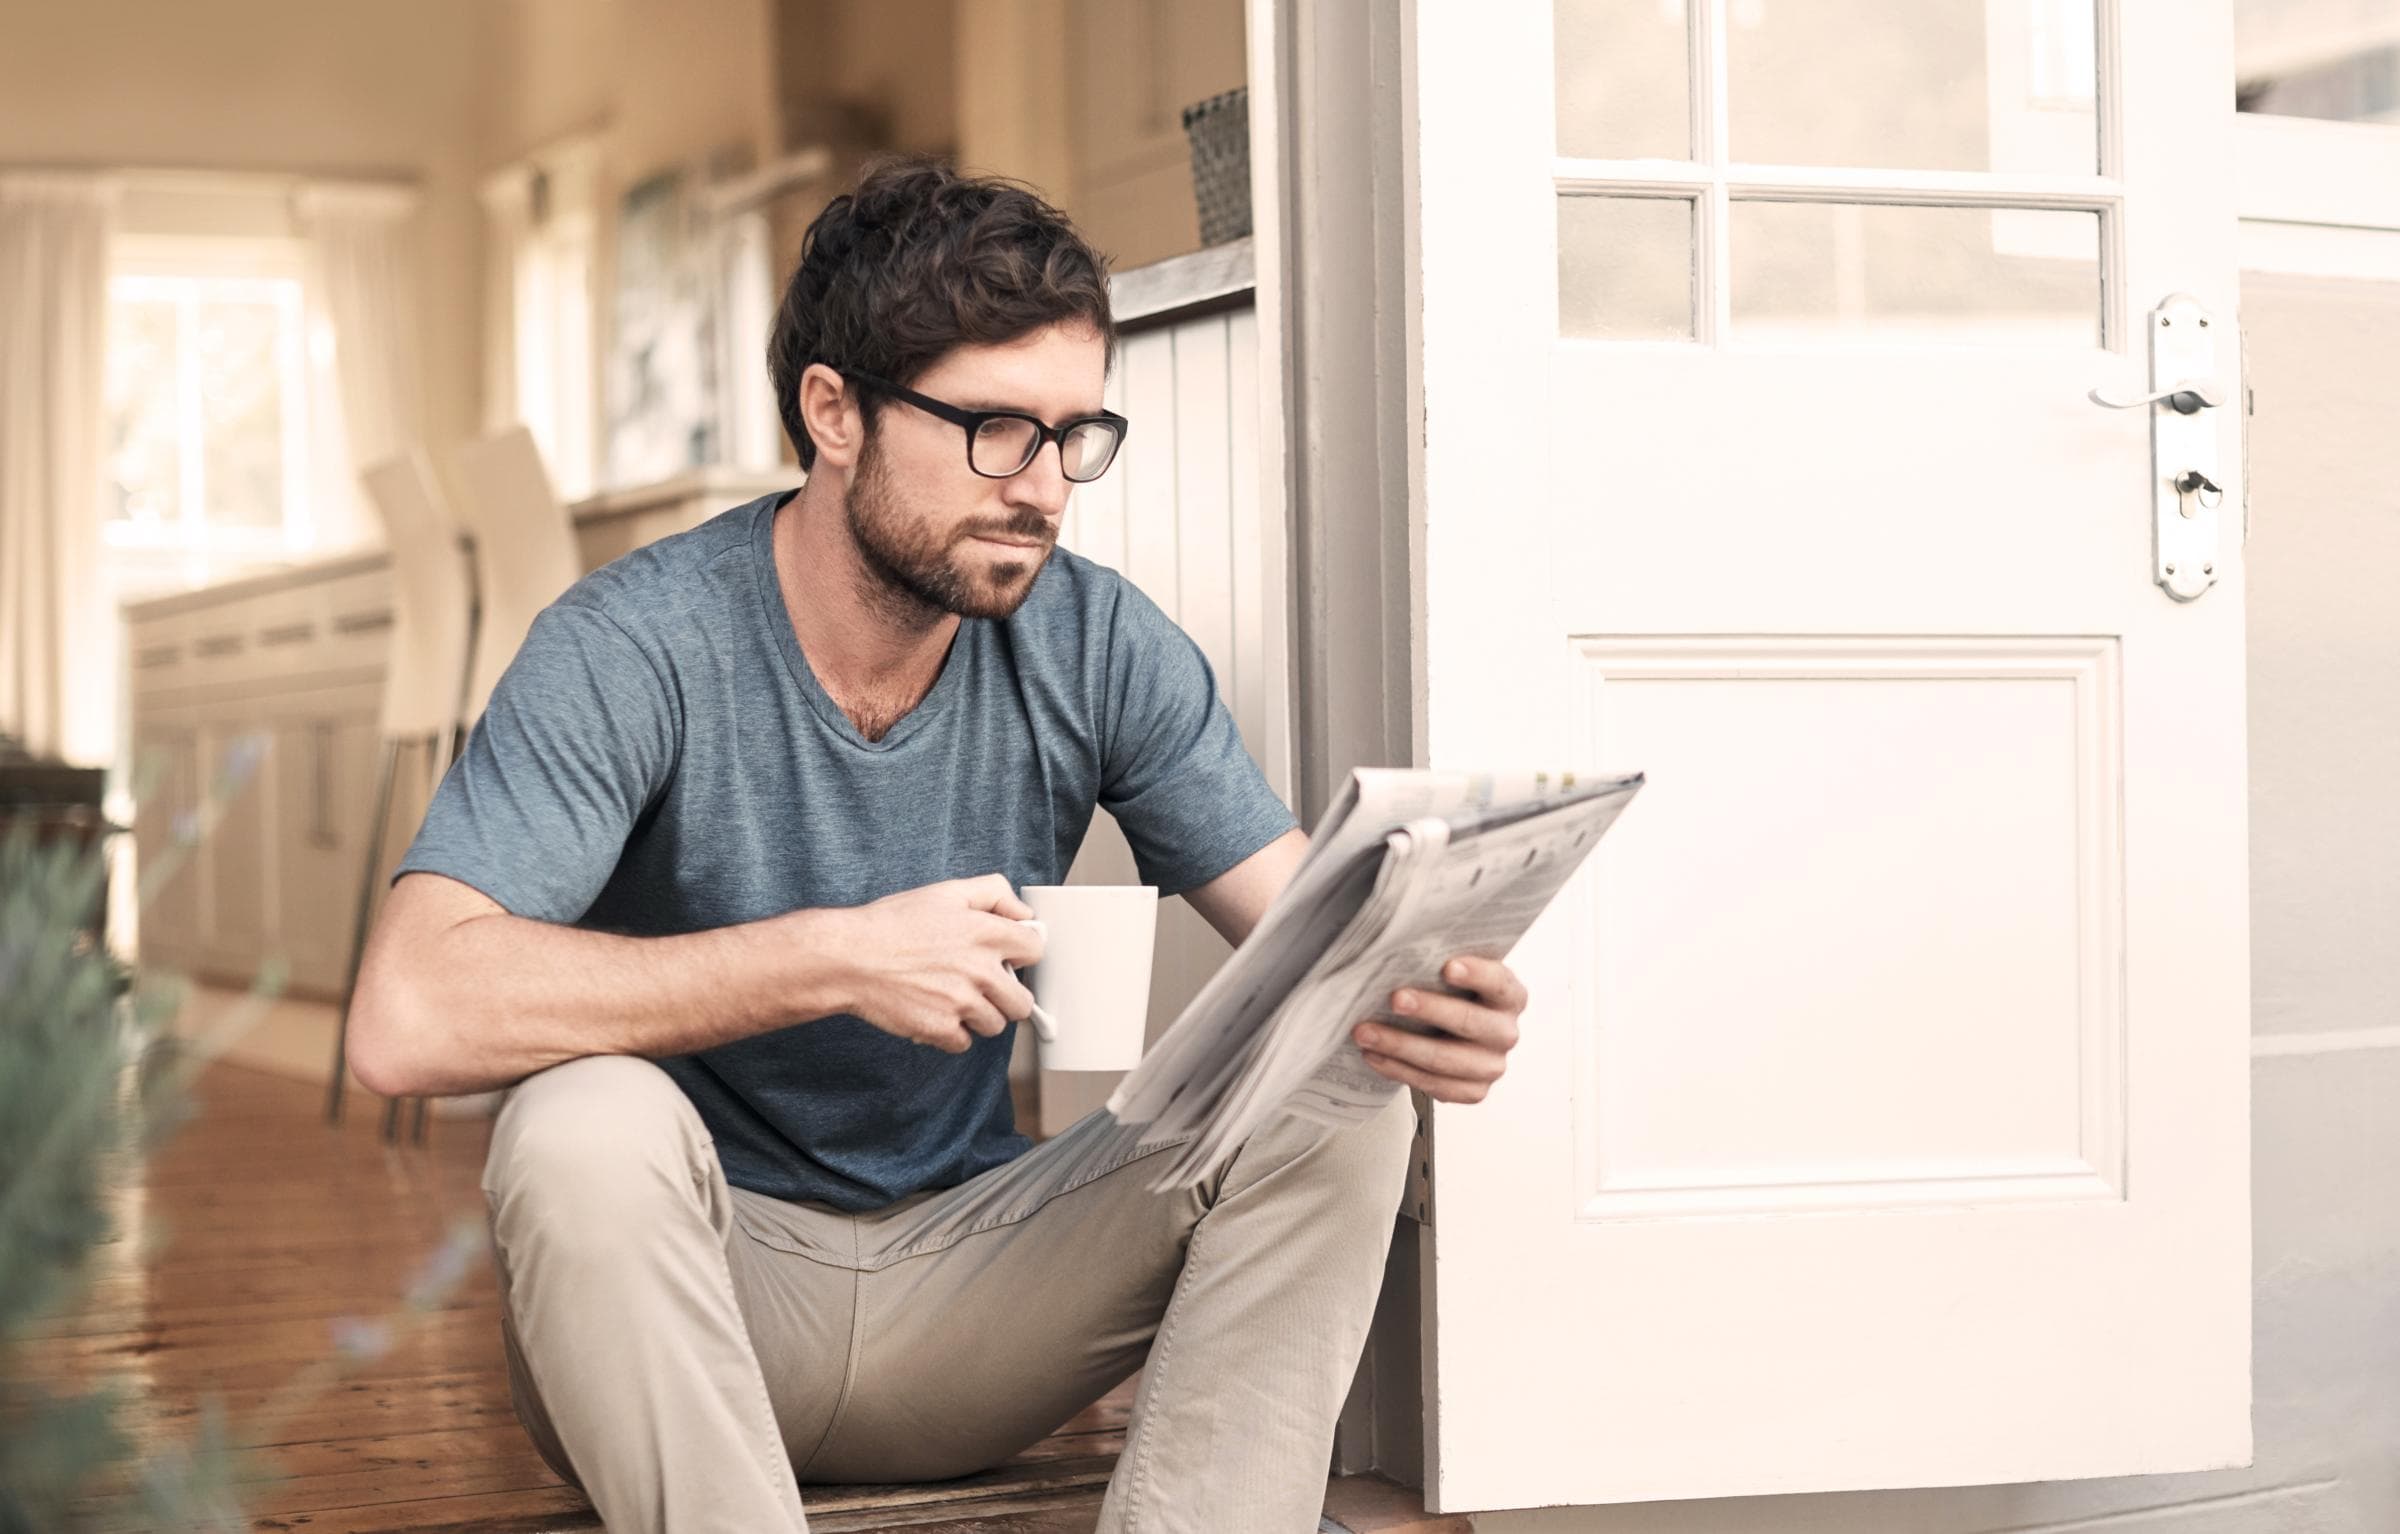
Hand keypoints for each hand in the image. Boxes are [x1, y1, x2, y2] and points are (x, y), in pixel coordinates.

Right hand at [831, 874, 1046, 1053]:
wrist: (848, 957)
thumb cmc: (892, 923)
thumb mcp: (945, 892)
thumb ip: (993, 893)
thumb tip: (1023, 913)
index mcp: (987, 933)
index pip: (1035, 951)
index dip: (1019, 955)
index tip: (1003, 958)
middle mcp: (981, 969)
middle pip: (1022, 1002)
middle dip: (1005, 996)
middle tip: (980, 987)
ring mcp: (962, 1002)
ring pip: (994, 1025)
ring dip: (977, 1016)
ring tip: (950, 998)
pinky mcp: (940, 1028)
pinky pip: (964, 1042)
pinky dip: (950, 1033)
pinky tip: (933, 1012)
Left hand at [1350, 954, 1527, 1104]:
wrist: (1449, 1033)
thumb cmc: (1449, 996)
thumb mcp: (1453, 974)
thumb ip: (1439, 962)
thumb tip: (1402, 950)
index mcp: (1510, 996)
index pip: (1498, 982)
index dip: (1476, 974)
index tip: (1447, 967)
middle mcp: (1505, 1032)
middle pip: (1468, 1022)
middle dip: (1428, 1009)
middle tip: (1394, 999)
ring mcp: (1492, 1066)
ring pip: (1443, 1059)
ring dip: (1400, 1045)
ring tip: (1366, 1032)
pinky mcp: (1473, 1091)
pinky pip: (1433, 1085)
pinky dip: (1398, 1069)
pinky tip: (1374, 1055)